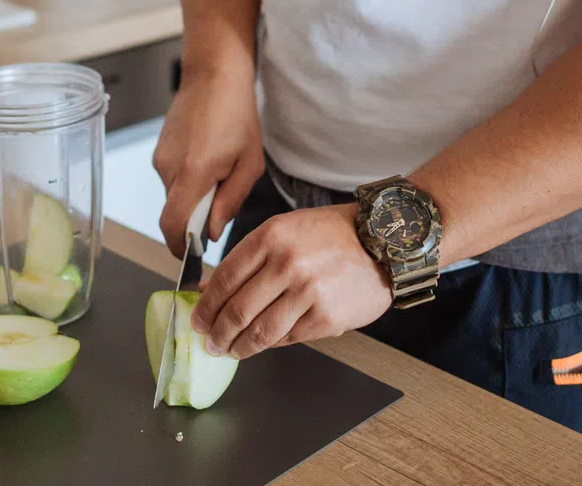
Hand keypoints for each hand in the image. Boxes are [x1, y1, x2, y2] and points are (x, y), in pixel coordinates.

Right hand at [152, 72, 263, 257]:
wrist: (214, 74)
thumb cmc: (237, 114)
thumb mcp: (249, 163)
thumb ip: (230, 202)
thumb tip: (211, 232)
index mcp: (193, 173)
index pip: (172, 225)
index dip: (179, 248)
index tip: (191, 259)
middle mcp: (168, 168)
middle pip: (174, 213)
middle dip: (195, 219)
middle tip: (222, 204)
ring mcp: (160, 158)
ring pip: (173, 196)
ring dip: (194, 197)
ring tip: (220, 172)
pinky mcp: (159, 151)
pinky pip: (172, 179)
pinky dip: (189, 181)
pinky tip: (209, 160)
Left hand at [192, 204, 391, 358]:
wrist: (383, 242)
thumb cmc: (330, 235)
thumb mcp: (284, 230)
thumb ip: (248, 259)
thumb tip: (208, 289)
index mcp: (271, 236)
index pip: (225, 278)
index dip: (206, 305)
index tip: (198, 320)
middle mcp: (287, 263)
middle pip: (237, 310)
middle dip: (218, 334)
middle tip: (211, 343)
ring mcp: (308, 292)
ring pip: (260, 332)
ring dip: (240, 347)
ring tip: (232, 351)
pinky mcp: (326, 318)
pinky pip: (288, 338)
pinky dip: (272, 344)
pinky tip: (265, 343)